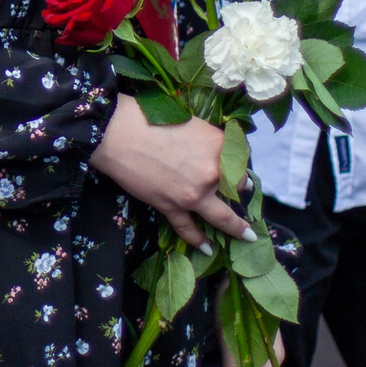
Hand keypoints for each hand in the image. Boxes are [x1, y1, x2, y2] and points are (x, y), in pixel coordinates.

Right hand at [91, 94, 249, 246]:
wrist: (118, 134)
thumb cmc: (152, 118)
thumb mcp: (192, 123)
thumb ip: (209, 141)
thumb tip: (215, 154)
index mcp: (219, 146)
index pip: (241, 162)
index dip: (238, 167)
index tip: (238, 172)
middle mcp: (212, 173)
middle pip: (236, 189)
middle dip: (238, 193)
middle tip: (238, 196)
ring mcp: (193, 194)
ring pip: (222, 217)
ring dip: (237, 228)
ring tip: (247, 236)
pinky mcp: (171, 207)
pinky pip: (189, 228)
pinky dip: (199, 240)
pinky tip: (208, 248)